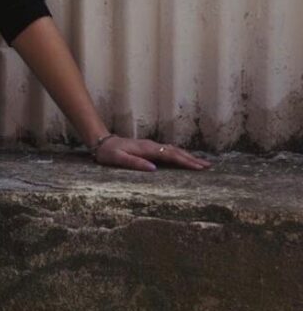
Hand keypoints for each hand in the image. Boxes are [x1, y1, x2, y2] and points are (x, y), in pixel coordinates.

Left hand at [92, 134, 212, 171]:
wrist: (101, 142)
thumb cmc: (108, 153)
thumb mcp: (118, 159)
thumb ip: (134, 163)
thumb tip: (153, 169)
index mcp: (147, 149)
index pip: (170, 155)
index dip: (185, 161)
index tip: (198, 167)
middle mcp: (152, 146)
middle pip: (176, 152)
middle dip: (192, 159)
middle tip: (208, 166)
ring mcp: (151, 146)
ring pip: (174, 150)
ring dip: (188, 156)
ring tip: (202, 163)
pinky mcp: (150, 148)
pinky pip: (168, 151)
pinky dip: (180, 154)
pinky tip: (185, 158)